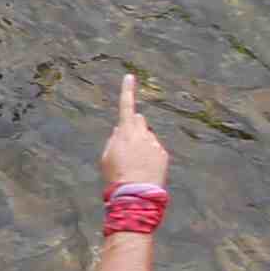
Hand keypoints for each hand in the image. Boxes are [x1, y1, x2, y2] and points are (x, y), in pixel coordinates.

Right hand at [99, 68, 163, 193]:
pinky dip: (150, 155)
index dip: (127, 91)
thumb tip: (120, 130)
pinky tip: (144, 168)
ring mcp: (155, 143)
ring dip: (142, 143)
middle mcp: (142, 134)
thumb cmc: (115, 175)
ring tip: (135, 163)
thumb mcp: (106, 156)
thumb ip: (113, 139)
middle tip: (128, 142)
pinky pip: (155, 149)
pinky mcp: (163, 154)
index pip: (126, 106)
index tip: (130, 77)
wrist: (135, 193)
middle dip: (134, 126)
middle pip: (139, 120)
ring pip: (147, 136)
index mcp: (125, 132)